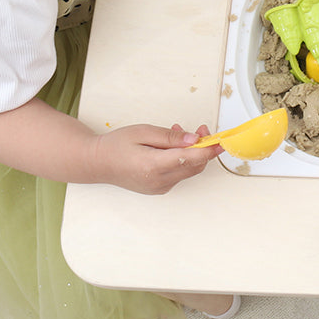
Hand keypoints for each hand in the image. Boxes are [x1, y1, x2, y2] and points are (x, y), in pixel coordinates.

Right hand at [92, 123, 219, 194]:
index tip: (221, 140)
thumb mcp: (144, 132)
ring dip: (191, 153)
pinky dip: (182, 161)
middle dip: (203, 148)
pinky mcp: (158, 188)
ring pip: (188, 171)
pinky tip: (172, 147)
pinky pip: (178, 174)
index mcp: (154, 166)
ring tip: (180, 134)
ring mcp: (158, 187)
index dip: (210, 149)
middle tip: (201, 130)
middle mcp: (158, 181)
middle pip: (194, 166)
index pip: (191, 159)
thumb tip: (194, 140)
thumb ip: (171, 137)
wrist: (97, 163)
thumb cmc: (116, 145)